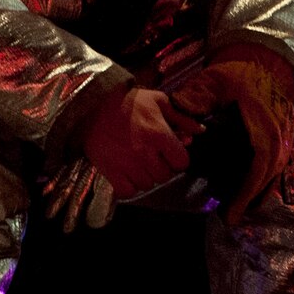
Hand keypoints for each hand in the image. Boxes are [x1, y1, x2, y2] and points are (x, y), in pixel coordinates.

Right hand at [79, 87, 200, 198]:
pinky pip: (128, 191)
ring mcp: (127, 164)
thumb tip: (200, 131)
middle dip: (161, 167)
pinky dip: (129, 186)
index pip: (182, 163)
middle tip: (152, 157)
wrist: (92, 105)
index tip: (169, 153)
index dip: (177, 159)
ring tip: (137, 163)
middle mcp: (145, 152)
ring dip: (145, 176)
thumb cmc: (128, 101)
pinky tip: (126, 173)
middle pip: (165, 176)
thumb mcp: (158, 101)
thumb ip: (181, 118)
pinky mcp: (111, 172)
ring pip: (147, 185)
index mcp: (160, 134)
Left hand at [172, 45, 293, 223]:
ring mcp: (284, 139)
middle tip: (229, 218)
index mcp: (263, 125)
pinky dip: (261, 180)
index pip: (259, 165)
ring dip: (256, 192)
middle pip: (268, 177)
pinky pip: (274, 166)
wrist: (267, 62)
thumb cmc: (240, 72)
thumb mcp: (216, 80)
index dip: (247, 191)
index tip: (231, 213)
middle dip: (250, 199)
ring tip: (235, 211)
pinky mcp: (282, 139)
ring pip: (273, 174)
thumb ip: (197, 96)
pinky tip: (246, 191)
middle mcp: (279, 137)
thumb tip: (177, 108)